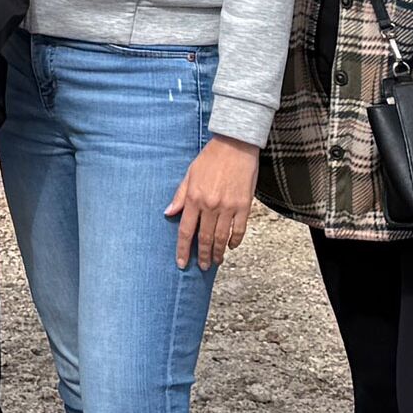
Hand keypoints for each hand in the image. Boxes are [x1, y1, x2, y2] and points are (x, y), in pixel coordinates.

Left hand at [165, 134, 259, 269]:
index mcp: (194, 198)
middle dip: (202, 256)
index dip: (183, 249)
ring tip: (216, 261)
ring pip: (221, 237)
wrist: (235, 145)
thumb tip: (169, 214)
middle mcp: (210, 205)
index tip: (181, 263)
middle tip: (202, 267)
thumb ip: (180, 196)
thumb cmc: (211, 157)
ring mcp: (228, 206)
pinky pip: (239, 229)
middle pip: (204, 238)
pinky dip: (235, 241)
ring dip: (218, 252)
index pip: (186, 231)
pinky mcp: (244, 205)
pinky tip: (232, 246)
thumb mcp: (190, 174)